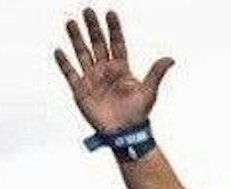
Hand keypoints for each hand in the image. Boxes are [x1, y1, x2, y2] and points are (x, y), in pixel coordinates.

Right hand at [53, 8, 173, 133]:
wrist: (124, 134)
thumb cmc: (138, 114)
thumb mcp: (149, 92)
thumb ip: (156, 73)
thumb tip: (171, 59)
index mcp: (122, 68)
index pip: (116, 43)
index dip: (113, 29)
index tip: (110, 13)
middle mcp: (106, 71)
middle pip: (98, 44)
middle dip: (93, 27)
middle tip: (88, 11)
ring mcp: (92, 79)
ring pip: (83, 54)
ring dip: (77, 39)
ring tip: (71, 23)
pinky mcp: (81, 91)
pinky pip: (70, 73)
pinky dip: (64, 63)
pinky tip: (59, 51)